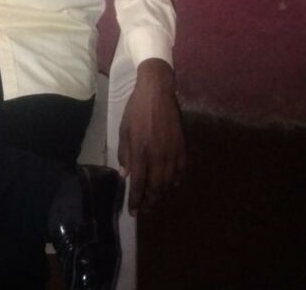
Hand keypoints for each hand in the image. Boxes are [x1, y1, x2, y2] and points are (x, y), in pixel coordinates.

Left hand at [117, 58, 184, 215]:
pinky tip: (171, 182)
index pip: (138, 184)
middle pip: (155, 188)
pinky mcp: (182, 146)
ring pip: (169, 182)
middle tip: (145, 210)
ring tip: (156, 198)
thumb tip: (126, 174)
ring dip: (162, 193)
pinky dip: (176, 179)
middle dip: (150, 202)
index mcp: (140, 152)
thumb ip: (124, 153)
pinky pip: (181, 170)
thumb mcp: (123, 129)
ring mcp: (172, 153)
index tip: (133, 212)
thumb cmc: (136, 109)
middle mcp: (157, 157)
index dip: (136, 201)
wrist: (157, 92)